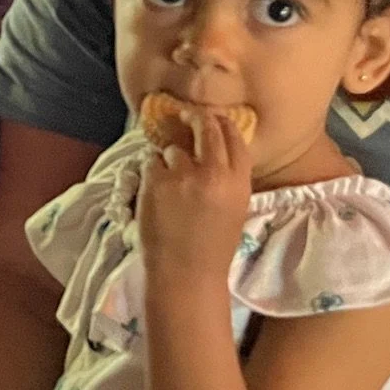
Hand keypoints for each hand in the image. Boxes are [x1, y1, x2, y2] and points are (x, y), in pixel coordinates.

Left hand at [138, 106, 251, 281]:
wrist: (187, 274)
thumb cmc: (211, 246)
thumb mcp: (234, 207)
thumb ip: (227, 177)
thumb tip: (212, 145)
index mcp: (239, 182)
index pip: (234, 136)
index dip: (221, 122)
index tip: (212, 117)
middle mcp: (214, 174)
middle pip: (205, 127)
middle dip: (194, 118)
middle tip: (184, 115)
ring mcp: (183, 175)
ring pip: (172, 148)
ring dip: (167, 158)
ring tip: (169, 185)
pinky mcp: (156, 181)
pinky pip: (150, 161)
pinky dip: (150, 172)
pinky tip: (155, 193)